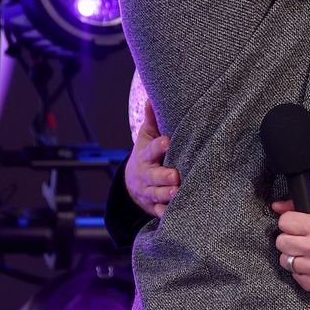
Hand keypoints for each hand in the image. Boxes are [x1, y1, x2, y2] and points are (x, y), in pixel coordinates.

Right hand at [126, 100, 179, 217]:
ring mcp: (148, 192)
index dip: (159, 146)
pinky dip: (165, 213)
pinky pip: (158, 211)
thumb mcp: (146, 137)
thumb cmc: (146, 155)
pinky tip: (174, 213)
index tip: (168, 141)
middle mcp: (146, 175)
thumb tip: (151, 96)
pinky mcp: (153, 206)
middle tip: (176, 176)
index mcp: (145, 157)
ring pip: (156, 194)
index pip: (151, 150)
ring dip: (166, 195)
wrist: (132, 182)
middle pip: (153, 176)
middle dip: (164, 176)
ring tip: (178, 192)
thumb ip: (152, 120)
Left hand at [273, 200, 309, 300]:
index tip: (295, 226)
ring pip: (286, 261)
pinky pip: (296, 278)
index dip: (289, 222)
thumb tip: (277, 206)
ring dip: (294, 258)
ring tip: (308, 255)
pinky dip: (302, 273)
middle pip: (281, 242)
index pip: (285, 221)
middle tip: (300, 240)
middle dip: (288, 240)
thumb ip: (303, 206)